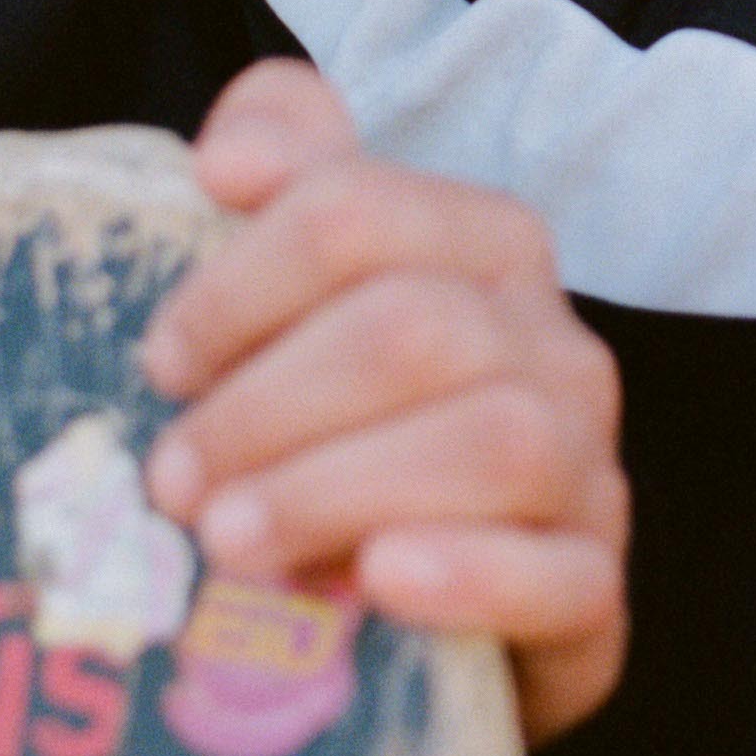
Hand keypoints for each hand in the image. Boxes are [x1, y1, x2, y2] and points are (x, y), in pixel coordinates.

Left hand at [143, 62, 632, 741]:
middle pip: (417, 328)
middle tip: (170, 481)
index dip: (239, 282)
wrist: (428, 596)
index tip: (160, 363)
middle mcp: (556, 342)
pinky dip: (468, 573)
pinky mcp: (594, 589)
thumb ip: (281, 164)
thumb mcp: (305, 286)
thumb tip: (229, 160)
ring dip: (338, 489)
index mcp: (487, 246)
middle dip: (270, 402)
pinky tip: (374, 580)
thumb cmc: (346, 424)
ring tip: (228, 541)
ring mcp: (586, 465)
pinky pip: (562, 575)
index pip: (356, 211)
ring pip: (496, 441)